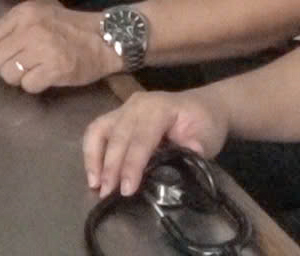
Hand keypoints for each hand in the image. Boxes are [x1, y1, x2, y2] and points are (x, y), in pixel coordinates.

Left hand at [0, 0, 122, 91]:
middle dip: (5, 67)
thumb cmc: (68, 28)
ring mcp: (43, 47)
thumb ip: (4, 31)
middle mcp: (30, 28)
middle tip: (24, 64)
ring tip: (38, 68)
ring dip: (20, 77)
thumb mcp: (35, 19)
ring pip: (9, 74)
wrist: (106, 37)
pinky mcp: (56, 67)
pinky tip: (48, 75)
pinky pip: (28, 85)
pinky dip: (35, 85)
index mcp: (22, 14)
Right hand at [83, 90, 229, 196]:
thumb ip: (196, 148)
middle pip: (117, 136)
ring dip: (94, 158)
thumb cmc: (205, 122)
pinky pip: (96, 130)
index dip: (132, 165)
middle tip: (106, 193)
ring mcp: (124, 108)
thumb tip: (186, 159)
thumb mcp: (207, 135)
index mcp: (159, 108)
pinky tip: (94, 173)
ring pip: (99, 130)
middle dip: (110, 167)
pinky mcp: (117, 115)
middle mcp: (136, 105)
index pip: (141, 139)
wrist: (203, 106)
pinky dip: (91, 151)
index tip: (127, 190)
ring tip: (95, 184)